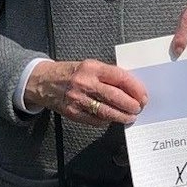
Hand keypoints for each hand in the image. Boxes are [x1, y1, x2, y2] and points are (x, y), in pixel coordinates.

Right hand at [26, 58, 148, 126]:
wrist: (43, 81)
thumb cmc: (70, 72)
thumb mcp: (89, 66)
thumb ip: (107, 75)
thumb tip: (130, 87)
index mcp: (92, 67)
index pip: (120, 77)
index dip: (135, 88)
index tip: (143, 95)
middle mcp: (85, 82)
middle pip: (115, 96)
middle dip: (131, 104)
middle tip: (139, 108)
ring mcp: (78, 99)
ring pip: (106, 111)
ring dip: (121, 116)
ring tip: (130, 117)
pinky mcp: (72, 112)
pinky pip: (94, 120)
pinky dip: (106, 121)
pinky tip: (112, 119)